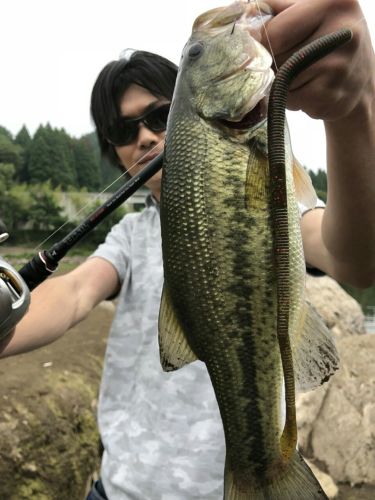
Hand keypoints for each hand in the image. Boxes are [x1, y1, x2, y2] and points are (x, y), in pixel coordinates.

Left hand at [261, 0, 374, 120]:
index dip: (260, 43)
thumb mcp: (310, 13)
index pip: (274, 32)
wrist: (361, 80)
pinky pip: (292, 101)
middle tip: (291, 60)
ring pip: (282, 82)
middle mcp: (340, 32)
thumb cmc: (325, 42)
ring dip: (283, 83)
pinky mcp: (330, 97)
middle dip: (274, 63)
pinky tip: (311, 89)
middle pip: (276, 57)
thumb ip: (278, 9)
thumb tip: (241, 12)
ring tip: (305, 75)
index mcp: (331, 2)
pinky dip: (293, 100)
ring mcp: (337, 67)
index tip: (260, 47)